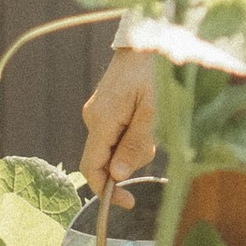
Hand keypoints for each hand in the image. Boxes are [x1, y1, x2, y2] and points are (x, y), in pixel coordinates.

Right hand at [80, 48, 156, 204]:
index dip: (105, 191)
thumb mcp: (152, 111)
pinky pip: (115, 136)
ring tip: (152, 121)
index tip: (127, 202)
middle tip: (152, 142)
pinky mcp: (104, 111)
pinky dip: (131, 136)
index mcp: (101, 120)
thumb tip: (117, 175)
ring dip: (134, 146)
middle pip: (104, 160)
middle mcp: (92, 119)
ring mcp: (96, 114)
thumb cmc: (153, 74)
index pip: (91, 167)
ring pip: (112, 148)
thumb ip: (136, 143)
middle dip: (128, 162)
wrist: (145, 42)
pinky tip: (145, 118)